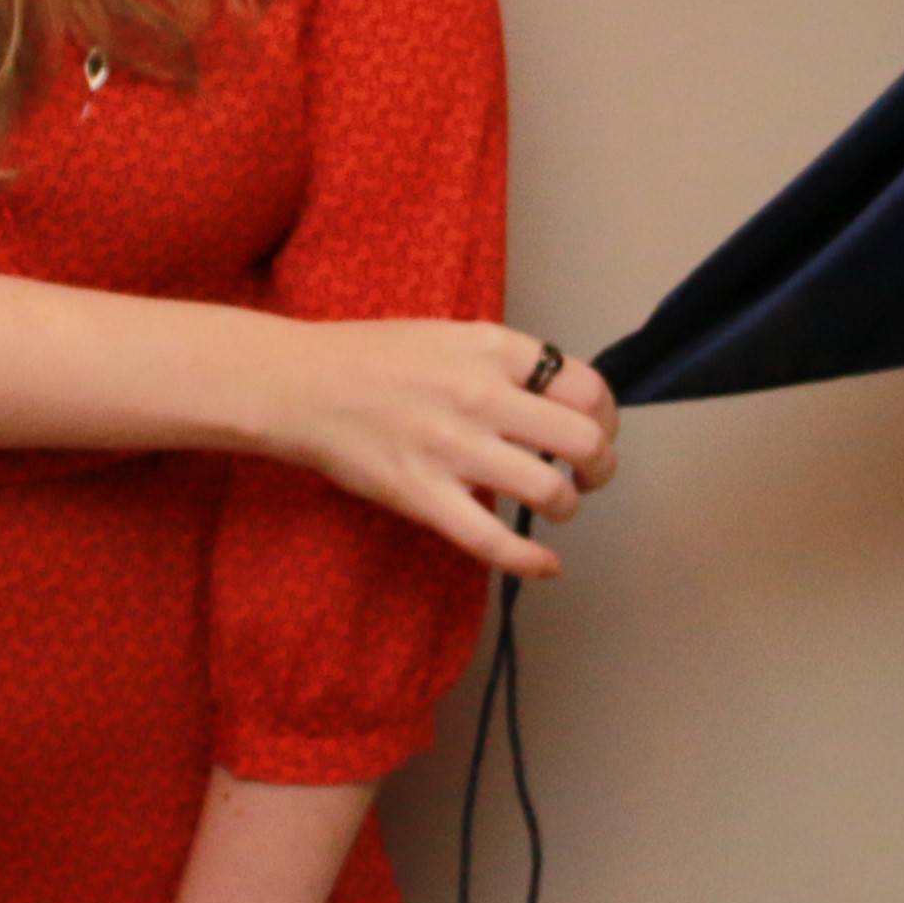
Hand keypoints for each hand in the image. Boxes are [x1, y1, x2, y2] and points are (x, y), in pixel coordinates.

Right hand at [254, 321, 617, 580]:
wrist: (299, 384)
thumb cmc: (371, 358)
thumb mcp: (449, 336)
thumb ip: (502, 364)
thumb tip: (554, 400)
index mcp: (491, 348)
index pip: (584, 385)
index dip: (604, 417)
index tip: (596, 431)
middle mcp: (481, 394)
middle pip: (582, 439)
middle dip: (599, 467)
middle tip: (588, 477)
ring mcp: (452, 447)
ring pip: (549, 491)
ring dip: (567, 507)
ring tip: (556, 507)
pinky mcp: (423, 495)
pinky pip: (491, 540)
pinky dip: (530, 561)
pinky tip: (547, 566)